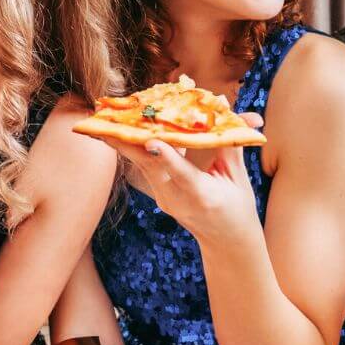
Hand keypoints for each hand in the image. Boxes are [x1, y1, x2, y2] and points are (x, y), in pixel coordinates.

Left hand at [100, 112, 263, 239]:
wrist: (224, 241)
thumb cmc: (238, 206)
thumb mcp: (238, 178)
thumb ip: (228, 143)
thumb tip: (222, 104)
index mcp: (203, 197)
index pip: (183, 175)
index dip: (168, 158)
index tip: (152, 142)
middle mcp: (178, 200)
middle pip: (149, 167)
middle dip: (127, 143)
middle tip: (108, 121)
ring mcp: (164, 199)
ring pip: (141, 165)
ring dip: (123, 141)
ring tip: (106, 118)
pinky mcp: (158, 195)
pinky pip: (144, 166)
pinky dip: (135, 146)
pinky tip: (121, 128)